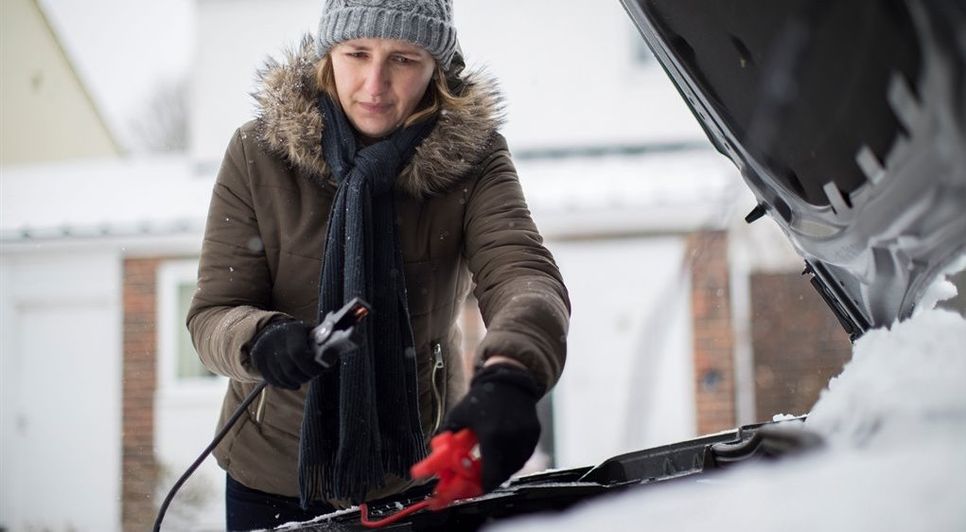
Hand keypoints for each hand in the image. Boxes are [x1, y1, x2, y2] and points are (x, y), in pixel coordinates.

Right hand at [248, 319, 325, 388]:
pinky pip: (272, 380)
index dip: (310, 366)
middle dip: (305, 376)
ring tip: (304, 378)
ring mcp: (264, 351)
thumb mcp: (311, 332)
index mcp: (291, 330)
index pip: (298, 353)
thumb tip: (332, 352)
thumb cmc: (298, 334)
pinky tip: (294, 382)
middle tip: (313, 375)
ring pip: (281, 377)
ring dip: (296, 381)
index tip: (319, 369)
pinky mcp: (258, 361)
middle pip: (290, 368)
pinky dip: (285, 384)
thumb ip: (321, 341)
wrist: (271, 330)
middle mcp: (275, 340)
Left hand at [441, 363, 541, 490]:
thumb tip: (433, 460)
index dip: (479, 485)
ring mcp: (527, 437)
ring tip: (489, 462)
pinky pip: (523, 456)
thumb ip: (446, 439)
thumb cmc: (480, 398)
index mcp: (492, 435)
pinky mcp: (534, 434)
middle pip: (502, 475)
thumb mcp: (458, 417)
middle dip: (488, 479)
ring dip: (500, 469)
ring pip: (514, 467)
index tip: (470, 486)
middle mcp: (513, 438)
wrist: (507, 379)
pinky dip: (512, 459)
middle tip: (477, 477)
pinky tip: (502, 451)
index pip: (490, 475)